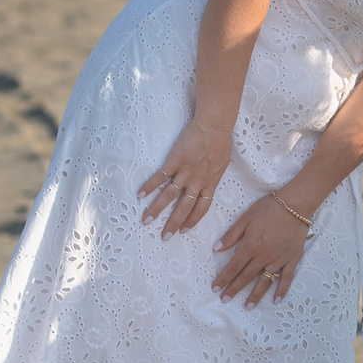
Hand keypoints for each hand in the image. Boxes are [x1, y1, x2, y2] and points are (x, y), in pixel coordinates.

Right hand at [139, 121, 230, 236]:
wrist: (214, 126)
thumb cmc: (220, 140)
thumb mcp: (222, 163)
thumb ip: (214, 174)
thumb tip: (210, 178)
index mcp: (210, 183)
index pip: (201, 208)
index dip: (192, 220)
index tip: (184, 230)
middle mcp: (197, 181)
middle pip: (184, 208)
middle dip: (173, 224)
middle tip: (164, 237)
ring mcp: (185, 172)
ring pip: (169, 196)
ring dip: (156, 209)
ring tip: (146, 220)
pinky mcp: (174, 161)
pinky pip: (160, 177)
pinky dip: (149, 186)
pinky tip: (140, 195)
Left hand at [212, 192, 310, 306]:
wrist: (295, 205)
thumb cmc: (269, 208)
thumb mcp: (245, 218)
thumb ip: (231, 235)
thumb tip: (216, 249)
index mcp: (250, 246)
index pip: (233, 267)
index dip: (223, 278)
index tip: (215, 288)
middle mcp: (263, 256)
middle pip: (246, 276)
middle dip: (234, 289)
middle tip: (225, 300)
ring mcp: (278, 259)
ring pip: (264, 281)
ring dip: (255, 295)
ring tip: (247, 306)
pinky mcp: (292, 259)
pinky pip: (286, 278)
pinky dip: (282, 289)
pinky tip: (277, 300)